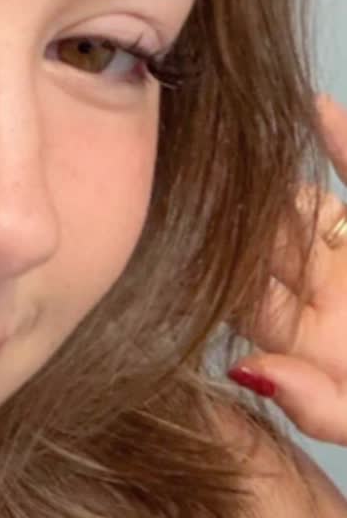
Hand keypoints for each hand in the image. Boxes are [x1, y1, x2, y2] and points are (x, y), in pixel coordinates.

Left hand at [227, 92, 346, 443]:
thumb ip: (324, 408)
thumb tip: (246, 371)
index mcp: (314, 349)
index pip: (246, 300)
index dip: (217, 267)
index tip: (186, 228)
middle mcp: (328, 303)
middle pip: (267, 246)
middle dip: (235, 213)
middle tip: (198, 171)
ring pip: (307, 210)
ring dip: (278, 179)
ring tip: (241, 140)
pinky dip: (341, 142)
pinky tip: (315, 109)